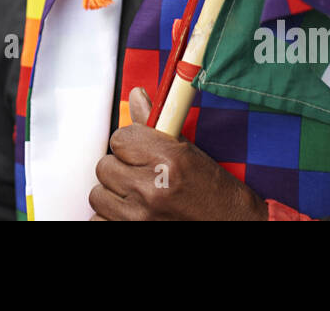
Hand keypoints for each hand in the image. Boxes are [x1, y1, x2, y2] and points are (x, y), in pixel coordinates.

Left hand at [88, 87, 267, 220]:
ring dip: (113, 195)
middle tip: (138, 175)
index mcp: (167, 160)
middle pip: (105, 167)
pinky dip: (110, 217)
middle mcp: (151, 189)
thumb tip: (137, 96)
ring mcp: (140, 217)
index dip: (127, 144)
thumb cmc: (212, 192)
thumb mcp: (188, 152)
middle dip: (119, 169)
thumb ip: (156, 124)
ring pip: (98, 195)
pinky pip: (98, 220)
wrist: (231, 225)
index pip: (119, 139)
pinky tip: (129, 213)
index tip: (138, 152)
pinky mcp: (132, 233)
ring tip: (135, 196)